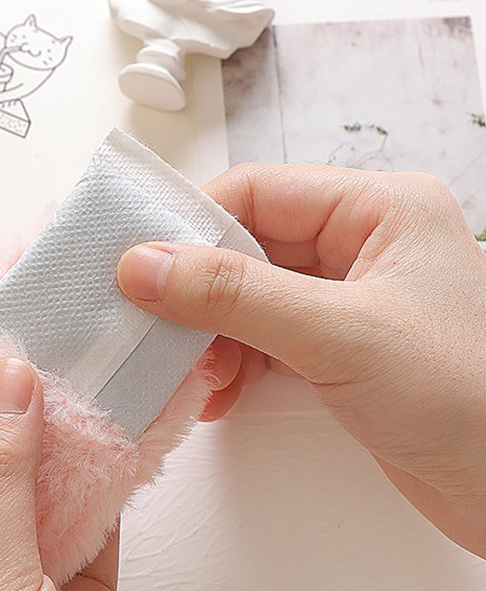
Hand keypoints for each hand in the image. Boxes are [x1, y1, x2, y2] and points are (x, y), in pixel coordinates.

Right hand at [117, 164, 485, 557]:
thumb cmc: (468, 398)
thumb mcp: (339, 334)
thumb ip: (235, 296)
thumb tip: (144, 265)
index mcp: (378, 209)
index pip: (256, 192)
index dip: (191, 226)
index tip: (138, 267)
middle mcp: (361, 246)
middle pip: (245, 247)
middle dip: (198, 295)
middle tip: (159, 332)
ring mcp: (348, 301)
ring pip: (248, 299)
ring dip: (211, 337)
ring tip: (195, 377)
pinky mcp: (339, 351)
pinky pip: (264, 340)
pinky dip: (234, 365)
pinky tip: (219, 396)